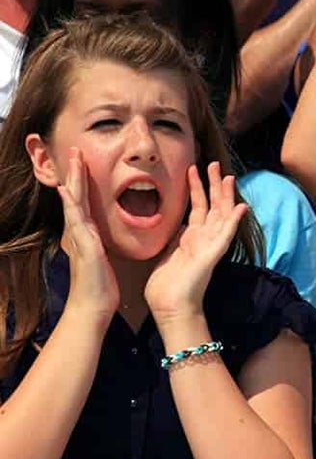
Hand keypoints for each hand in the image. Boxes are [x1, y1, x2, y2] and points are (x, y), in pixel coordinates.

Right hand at [50, 148, 117, 322]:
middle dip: (76, 174)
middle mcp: (81, 233)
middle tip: (75, 151)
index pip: (85, 203)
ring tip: (74, 159)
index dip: (84, 183)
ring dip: (74, 180)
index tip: (85, 163)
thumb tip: (103, 242)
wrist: (93, 308)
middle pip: (77, 197)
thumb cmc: (101, 288)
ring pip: (75, 202)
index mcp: (89, 235)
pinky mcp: (85, 246)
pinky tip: (67, 190)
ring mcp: (80, 238)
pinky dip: (71, 205)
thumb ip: (101, 248)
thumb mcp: (104, 261)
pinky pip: (76, 221)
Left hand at [143, 165, 247, 323]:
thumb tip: (176, 226)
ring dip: (225, 196)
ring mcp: (210, 247)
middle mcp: (204, 240)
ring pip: (221, 216)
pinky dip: (234, 221)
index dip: (196, 188)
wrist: (170, 308)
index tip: (193, 169)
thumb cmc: (165, 287)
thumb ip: (173, 240)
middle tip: (213, 164)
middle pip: (213, 207)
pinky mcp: (212, 256)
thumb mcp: (165, 255)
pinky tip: (241, 206)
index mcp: (191, 239)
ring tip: (227, 175)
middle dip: (213, 185)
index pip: (198, 208)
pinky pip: (225, 235)